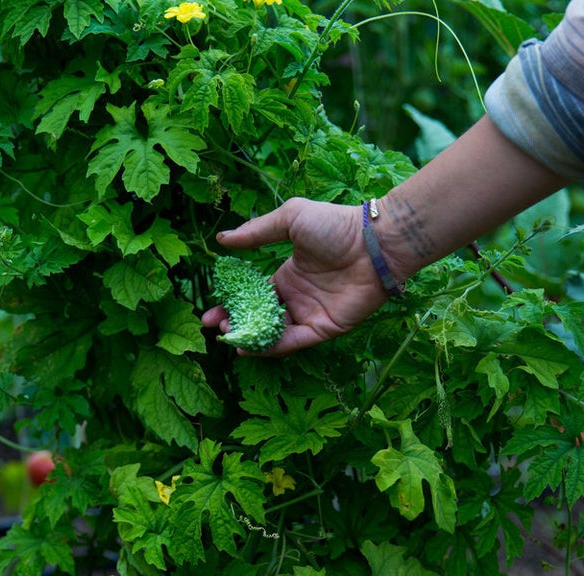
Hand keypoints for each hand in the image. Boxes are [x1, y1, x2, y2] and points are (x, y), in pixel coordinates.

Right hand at [201, 197, 390, 355]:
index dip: (232, 303)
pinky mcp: (324, 329)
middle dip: (236, 323)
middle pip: (261, 318)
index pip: (255, 296)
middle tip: (214, 327)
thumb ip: (257, 232)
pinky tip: (250, 347)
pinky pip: (293, 342)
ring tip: (229, 335)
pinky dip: (272, 347)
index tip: (210, 309)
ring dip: (250, 337)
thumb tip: (222, 239)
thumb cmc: (336, 225)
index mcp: (288, 275)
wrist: (373, 242)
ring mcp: (310, 315)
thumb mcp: (290, 220)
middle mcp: (297, 298)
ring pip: (274, 333)